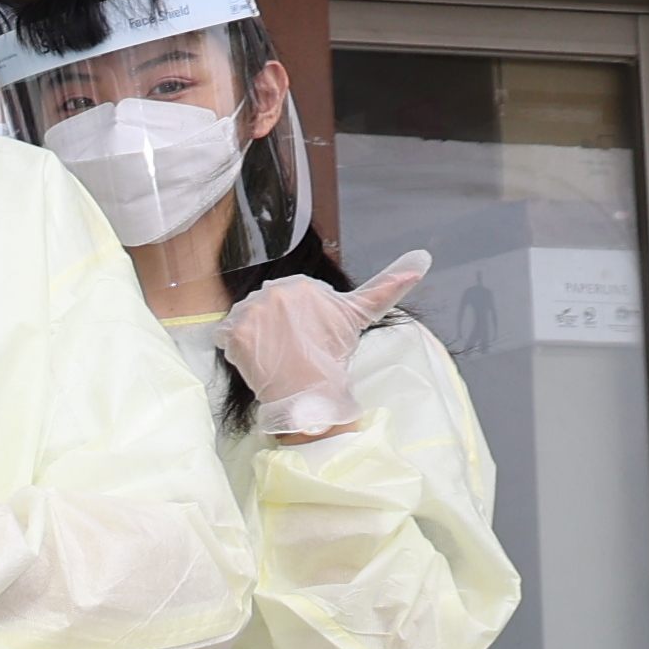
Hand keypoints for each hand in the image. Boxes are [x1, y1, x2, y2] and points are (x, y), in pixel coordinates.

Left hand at [221, 251, 428, 441]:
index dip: (297, 323)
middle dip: (275, 329)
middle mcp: (274, 290)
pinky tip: (255, 360)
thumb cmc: (333, 355)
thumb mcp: (360, 316)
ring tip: (276, 356)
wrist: (311, 391)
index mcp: (302, 284)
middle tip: (292, 351)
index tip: (307, 340)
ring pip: (245, 322)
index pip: (288, 300)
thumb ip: (388, 285)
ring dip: (255, 339)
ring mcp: (251, 311)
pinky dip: (236, 350)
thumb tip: (423, 257)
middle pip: (264, 309)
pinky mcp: (233, 332)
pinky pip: (224, 337)